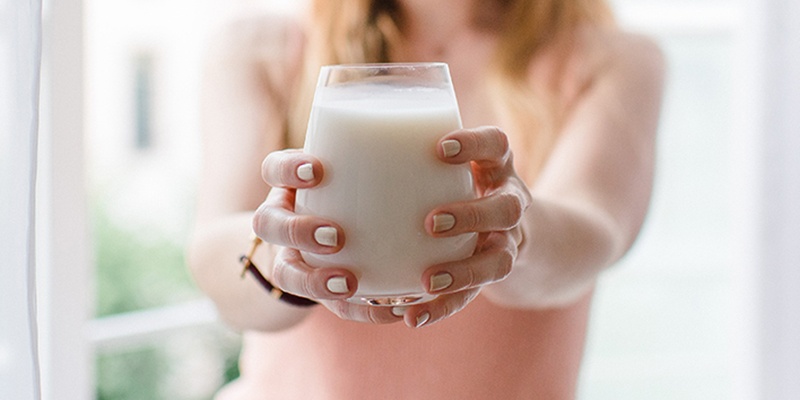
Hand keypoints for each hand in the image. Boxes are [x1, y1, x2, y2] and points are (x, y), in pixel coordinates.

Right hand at [252, 149, 402, 323]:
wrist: (340, 238)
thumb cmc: (359, 190)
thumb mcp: (362, 171)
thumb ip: (387, 163)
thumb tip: (446, 145)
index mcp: (291, 185)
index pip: (274, 169)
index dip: (288, 170)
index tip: (316, 171)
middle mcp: (283, 220)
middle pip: (268, 224)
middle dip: (297, 231)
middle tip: (335, 236)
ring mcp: (293, 258)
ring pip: (285, 273)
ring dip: (315, 281)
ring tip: (350, 283)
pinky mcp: (320, 291)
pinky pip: (332, 307)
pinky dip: (361, 311)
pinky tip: (392, 309)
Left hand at [396, 126, 531, 327]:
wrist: (496, 228)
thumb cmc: (449, 184)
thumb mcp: (443, 165)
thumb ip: (404, 158)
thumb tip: (324, 153)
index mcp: (495, 167)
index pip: (497, 145)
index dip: (475, 144)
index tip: (440, 147)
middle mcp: (509, 203)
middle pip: (508, 208)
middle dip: (472, 215)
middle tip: (431, 222)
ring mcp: (506, 243)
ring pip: (499, 261)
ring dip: (463, 272)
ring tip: (426, 281)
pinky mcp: (488, 276)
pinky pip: (472, 296)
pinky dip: (443, 307)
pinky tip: (414, 317)